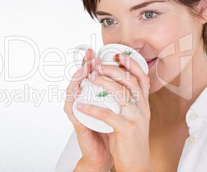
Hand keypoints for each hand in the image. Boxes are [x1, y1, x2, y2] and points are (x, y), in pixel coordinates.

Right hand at [63, 49, 112, 170]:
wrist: (109, 154)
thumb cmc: (114, 132)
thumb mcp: (121, 110)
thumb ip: (123, 95)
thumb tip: (134, 78)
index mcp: (95, 97)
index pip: (92, 76)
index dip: (93, 63)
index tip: (99, 51)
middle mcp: (85, 101)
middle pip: (81, 79)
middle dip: (85, 65)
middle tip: (91, 55)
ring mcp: (79, 111)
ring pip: (73, 89)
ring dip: (78, 77)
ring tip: (85, 67)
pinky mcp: (76, 121)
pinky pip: (72, 107)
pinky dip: (74, 97)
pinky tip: (77, 89)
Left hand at [76, 53, 152, 170]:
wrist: (136, 165)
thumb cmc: (130, 142)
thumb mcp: (133, 119)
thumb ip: (128, 104)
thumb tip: (114, 87)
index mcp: (144, 105)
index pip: (142, 79)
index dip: (130, 65)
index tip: (118, 55)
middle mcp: (142, 109)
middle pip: (129, 81)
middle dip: (112, 69)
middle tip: (97, 64)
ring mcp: (135, 119)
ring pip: (120, 94)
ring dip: (102, 83)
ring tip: (89, 78)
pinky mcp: (126, 130)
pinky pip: (107, 115)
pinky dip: (93, 109)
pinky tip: (82, 106)